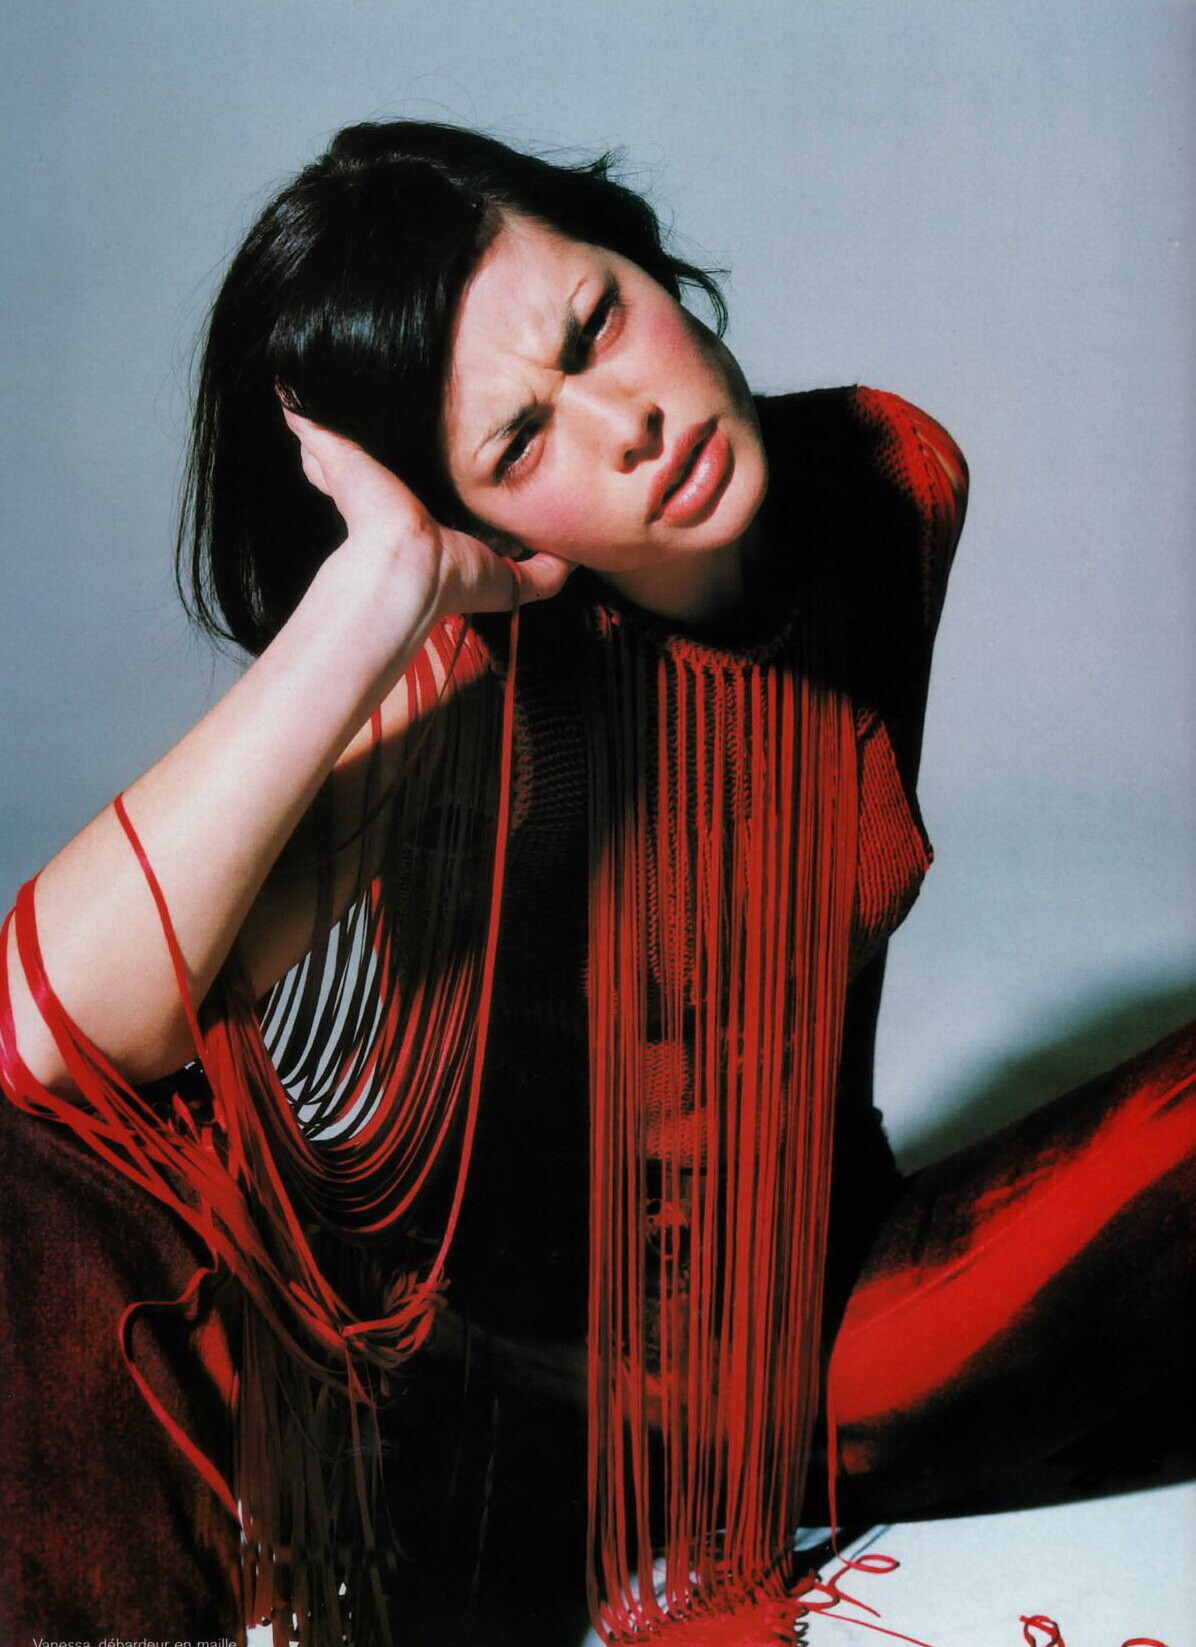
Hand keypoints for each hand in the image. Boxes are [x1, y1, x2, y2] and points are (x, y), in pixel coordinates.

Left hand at [281, 404, 574, 615]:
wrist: (402, 566)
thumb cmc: (372, 516)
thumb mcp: (340, 463)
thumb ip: (319, 434)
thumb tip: (287, 395)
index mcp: (419, 514)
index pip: (436, 496)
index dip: (449, 481)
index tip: (470, 452)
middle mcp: (453, 540)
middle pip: (483, 523)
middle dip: (503, 505)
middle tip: (526, 470)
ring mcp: (482, 565)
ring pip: (517, 551)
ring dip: (536, 533)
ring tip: (562, 499)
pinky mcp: (506, 582)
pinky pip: (542, 579)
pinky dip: (559, 567)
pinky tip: (575, 546)